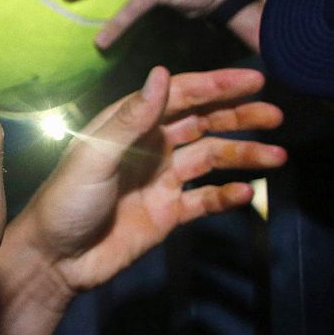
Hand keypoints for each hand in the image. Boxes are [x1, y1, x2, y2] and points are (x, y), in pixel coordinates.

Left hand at [23, 67, 284, 298]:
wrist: (56, 259)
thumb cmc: (65, 201)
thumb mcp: (94, 155)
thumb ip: (131, 118)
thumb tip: (161, 75)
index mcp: (130, 125)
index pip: (180, 96)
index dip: (216, 85)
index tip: (254, 80)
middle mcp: (149, 147)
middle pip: (203, 122)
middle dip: (239, 116)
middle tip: (276, 114)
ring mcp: (160, 179)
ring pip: (211, 158)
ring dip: (243, 155)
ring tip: (277, 156)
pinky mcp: (167, 212)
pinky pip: (205, 198)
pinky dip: (227, 194)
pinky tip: (247, 191)